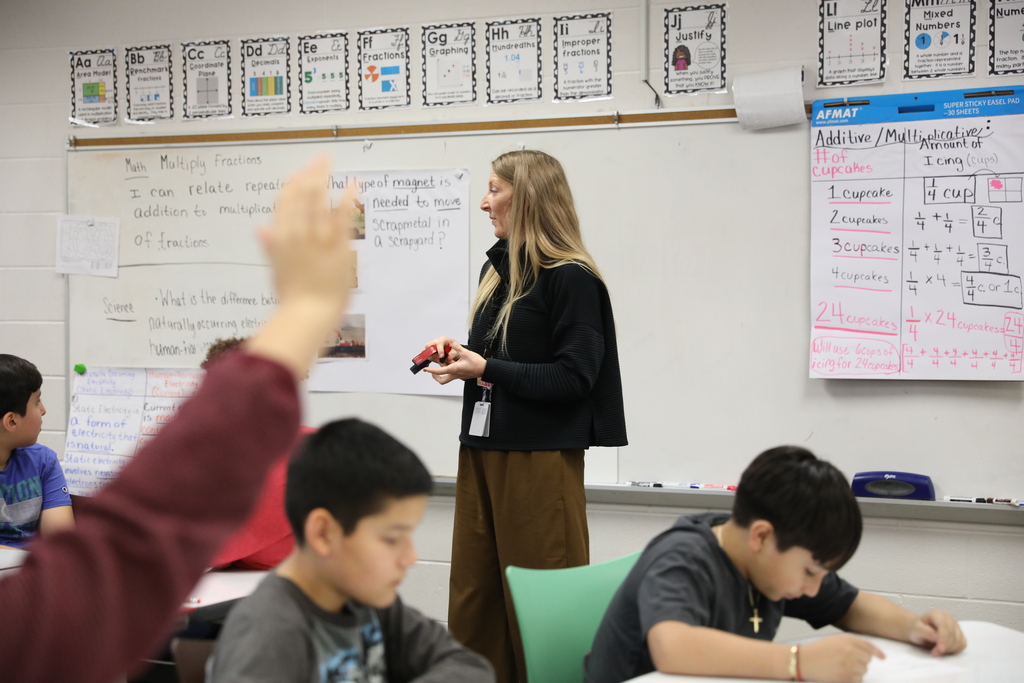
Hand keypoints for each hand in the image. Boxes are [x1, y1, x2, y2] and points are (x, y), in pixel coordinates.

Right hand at [259, 157, 355, 315]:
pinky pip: (343, 216)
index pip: (284, 203)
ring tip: (329, 162)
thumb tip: (260, 228)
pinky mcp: (337, 245)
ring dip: (324, 178)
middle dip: (310, 174)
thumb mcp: (276, 269)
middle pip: (302, 196)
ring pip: (319, 200)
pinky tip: (354, 184)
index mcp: (280, 238)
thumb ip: (270, 245)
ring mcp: (318, 238)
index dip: (292, 185)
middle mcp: (297, 233)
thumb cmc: (291, 298)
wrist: (307, 314)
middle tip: (319, 158)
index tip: (300, 172)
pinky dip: (348, 198)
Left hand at [422, 340, 485, 383]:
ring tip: (441, 362)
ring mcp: (458, 375)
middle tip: (432, 370)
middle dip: (435, 375)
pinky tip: (451, 361)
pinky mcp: (461, 374)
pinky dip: (449, 368)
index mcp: (454, 369)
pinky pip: (452, 373)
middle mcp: (455, 374)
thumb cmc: (477, 363)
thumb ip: (457, 347)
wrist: (485, 369)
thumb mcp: (466, 353)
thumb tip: (451, 341)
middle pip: (442, 380)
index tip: (426, 369)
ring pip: (447, 377)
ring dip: (442, 371)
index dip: (431, 370)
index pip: (440, 371)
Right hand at [800, 634, 884, 682]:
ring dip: (856, 671)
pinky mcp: (846, 677)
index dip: (877, 652)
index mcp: (847, 640)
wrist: (803, 661)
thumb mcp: (834, 640)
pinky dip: (853, 679)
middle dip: (860, 662)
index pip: (869, 646)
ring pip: (863, 670)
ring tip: (840, 668)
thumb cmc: (818, 650)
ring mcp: (849, 665)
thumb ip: (852, 643)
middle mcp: (850, 651)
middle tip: (846, 662)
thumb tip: (869, 653)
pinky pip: (858, 680)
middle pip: (867, 660)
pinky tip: (841, 675)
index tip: (882, 657)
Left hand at [908, 610, 966, 655]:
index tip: (940, 650)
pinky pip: (962, 644)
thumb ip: (924, 631)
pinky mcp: (960, 634)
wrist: (919, 630)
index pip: (944, 627)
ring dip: (949, 649)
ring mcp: (955, 626)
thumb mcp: (915, 629)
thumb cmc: (917, 628)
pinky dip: (955, 650)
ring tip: (937, 650)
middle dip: (944, 647)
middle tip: (934, 653)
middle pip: (953, 635)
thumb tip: (936, 637)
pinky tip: (945, 650)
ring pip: (958, 641)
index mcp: (937, 614)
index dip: (943, 639)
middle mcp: (948, 618)